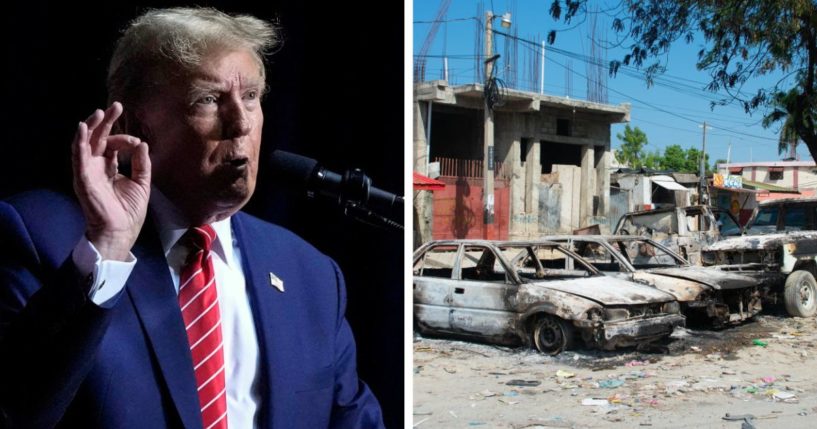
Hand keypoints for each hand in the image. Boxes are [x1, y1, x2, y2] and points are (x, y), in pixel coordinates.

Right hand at [72, 102, 150, 260]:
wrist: (120, 231)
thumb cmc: (129, 211)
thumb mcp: (142, 183)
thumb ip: (142, 163)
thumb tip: (142, 143)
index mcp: (109, 168)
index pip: (113, 145)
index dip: (124, 139)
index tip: (136, 143)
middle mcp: (97, 167)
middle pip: (98, 139)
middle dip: (106, 122)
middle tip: (115, 106)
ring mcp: (88, 171)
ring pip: (86, 143)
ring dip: (91, 126)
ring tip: (99, 112)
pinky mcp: (83, 178)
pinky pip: (78, 157)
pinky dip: (79, 141)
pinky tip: (82, 127)